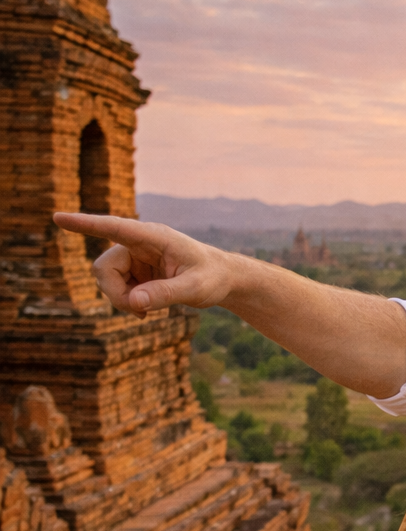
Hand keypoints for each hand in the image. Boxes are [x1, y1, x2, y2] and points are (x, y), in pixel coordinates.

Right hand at [52, 213, 246, 317]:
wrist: (222, 280)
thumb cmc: (213, 277)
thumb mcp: (195, 289)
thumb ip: (166, 294)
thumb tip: (134, 303)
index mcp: (154, 237)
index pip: (114, 228)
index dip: (85, 224)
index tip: (58, 217)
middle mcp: (139, 244)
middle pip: (104, 268)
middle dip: (115, 294)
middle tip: (138, 313)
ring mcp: (135, 257)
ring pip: (107, 280)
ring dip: (121, 300)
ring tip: (147, 312)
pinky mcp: (136, 271)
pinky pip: (116, 288)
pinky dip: (126, 302)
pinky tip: (146, 310)